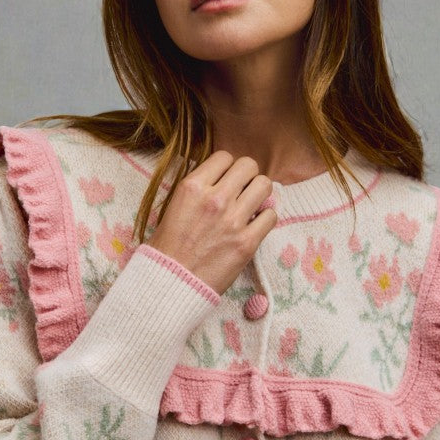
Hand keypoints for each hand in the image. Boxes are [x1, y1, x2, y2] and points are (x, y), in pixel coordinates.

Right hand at [147, 151, 277, 294]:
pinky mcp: (247, 243)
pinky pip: (271, 216)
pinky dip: (265, 219)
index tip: (227, 179)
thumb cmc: (168, 247)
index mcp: (193, 187)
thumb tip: (221, 177)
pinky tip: (254, 226)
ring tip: (251, 206)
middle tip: (243, 191)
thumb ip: (199, 188)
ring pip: (265, 186)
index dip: (228, 167)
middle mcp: (215, 199)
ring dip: (260, 194)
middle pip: (249, 166)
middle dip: (247, 176)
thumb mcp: (175, 205)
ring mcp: (233, 221)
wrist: (171, 282)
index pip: (224, 156)